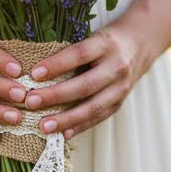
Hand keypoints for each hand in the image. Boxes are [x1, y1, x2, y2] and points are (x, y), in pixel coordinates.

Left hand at [23, 23, 151, 139]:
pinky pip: (98, 118)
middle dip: (56, 95)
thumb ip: (70, 53)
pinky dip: (80, 127)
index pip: (79, 54)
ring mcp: (120, 88)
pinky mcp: (119, 103)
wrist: (138, 46)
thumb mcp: (91, 38)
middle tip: (31, 102)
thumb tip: (35, 73)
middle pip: (85, 85)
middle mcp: (116, 67)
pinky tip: (63, 134)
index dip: (57, 65)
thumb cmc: (105, 42)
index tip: (34, 74)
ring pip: (93, 107)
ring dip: (66, 119)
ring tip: (44, 126)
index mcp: (106, 45)